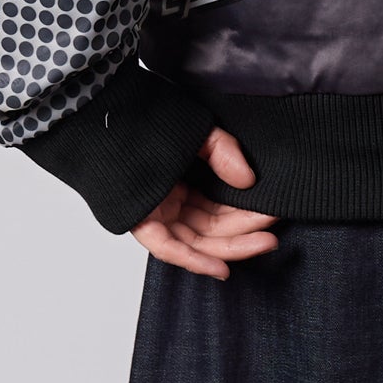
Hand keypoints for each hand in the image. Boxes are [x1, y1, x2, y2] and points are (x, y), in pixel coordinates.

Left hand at [129, 125, 281, 276]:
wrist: (107, 114)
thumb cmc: (150, 122)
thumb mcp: (197, 132)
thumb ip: (223, 152)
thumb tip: (248, 179)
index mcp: (183, 184)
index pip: (221, 206)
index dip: (248, 211)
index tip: (275, 208)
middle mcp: (171, 203)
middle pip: (213, 227)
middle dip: (247, 231)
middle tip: (275, 228)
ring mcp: (157, 216)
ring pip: (198, 241)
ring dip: (233, 247)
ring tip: (265, 242)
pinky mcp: (142, 224)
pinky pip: (170, 249)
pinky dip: (196, 260)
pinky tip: (222, 268)